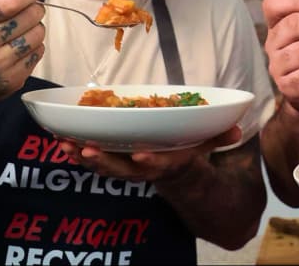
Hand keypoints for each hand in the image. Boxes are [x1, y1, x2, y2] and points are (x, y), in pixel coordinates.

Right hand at [0, 0, 44, 111]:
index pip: (9, 0)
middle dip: (33, 7)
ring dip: (35, 27)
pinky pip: (38, 52)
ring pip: (38, 34)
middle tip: (25, 10)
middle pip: (30, 15)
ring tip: (20, 29)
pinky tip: (18, 46)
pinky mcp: (12, 80)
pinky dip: (34, 45)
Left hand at [58, 126, 241, 182]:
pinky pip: (90, 159)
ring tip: (64, 144)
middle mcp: (142, 168)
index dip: (149, 161)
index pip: (158, 165)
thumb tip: (239, 128)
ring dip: (82, 157)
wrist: (172, 170)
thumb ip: (218, 136)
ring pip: (101, 166)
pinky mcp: (110, 161)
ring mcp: (124, 166)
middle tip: (88, 150)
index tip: (140, 154)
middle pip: (122, 169)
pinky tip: (60, 140)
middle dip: (104, 161)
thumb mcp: (204, 144)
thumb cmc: (185, 150)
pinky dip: (75, 152)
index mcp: (166, 163)